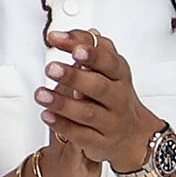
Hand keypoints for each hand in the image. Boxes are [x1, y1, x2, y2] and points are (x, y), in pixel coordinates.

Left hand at [37, 29, 164, 173]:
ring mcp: (110, 122)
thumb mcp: (108, 69)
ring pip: (87, 113)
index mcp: (119, 77)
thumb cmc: (115, 95)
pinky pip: (81, 135)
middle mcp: (117, 99)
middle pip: (98, 87)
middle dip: (74, 77)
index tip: (75, 49)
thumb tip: (72, 33)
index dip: (93, 54)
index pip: (109, 62)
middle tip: (51, 68)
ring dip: (62, 103)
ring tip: (41, 94)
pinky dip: (63, 125)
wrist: (134, 135)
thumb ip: (90, 48)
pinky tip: (47, 115)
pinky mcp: (100, 142)